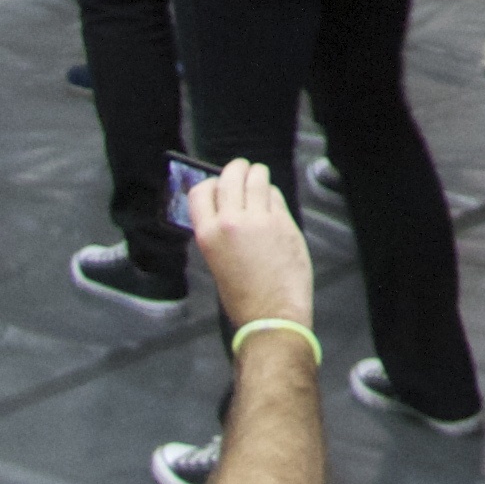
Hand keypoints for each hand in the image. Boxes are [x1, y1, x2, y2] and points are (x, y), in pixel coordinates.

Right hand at [184, 159, 315, 331]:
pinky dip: (273, 196)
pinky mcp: (284, 221)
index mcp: (207, 234)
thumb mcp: (216, 259)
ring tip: (259, 182)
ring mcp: (260, 219)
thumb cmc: (242, 295)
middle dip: (237, 169)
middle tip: (242, 173)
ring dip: (258, 176)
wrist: (270, 314)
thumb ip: (220, 230)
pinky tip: (272, 206)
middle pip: (231, 174)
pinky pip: (276, 195)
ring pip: (258, 176)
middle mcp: (231, 221)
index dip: (211, 184)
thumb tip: (226, 206)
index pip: (201, 190)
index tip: (218, 185)